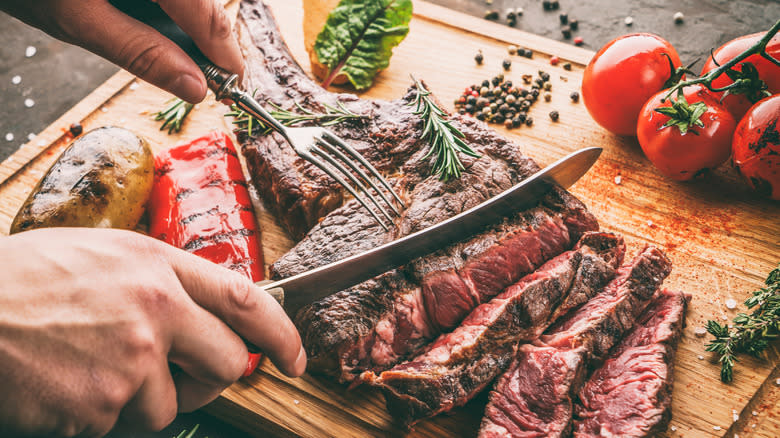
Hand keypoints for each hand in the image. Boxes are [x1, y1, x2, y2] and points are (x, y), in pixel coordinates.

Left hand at [0, 0, 243, 102]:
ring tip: (179, 60)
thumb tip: (194, 86)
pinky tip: (157, 30)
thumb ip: (142, 53)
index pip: (208, 15)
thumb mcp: (81, 21)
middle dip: (208, 42)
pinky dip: (171, 11)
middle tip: (206, 80)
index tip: (234, 85)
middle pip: (204, 3)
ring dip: (188, 27)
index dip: (226, 55)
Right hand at [0, 228, 304, 436]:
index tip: (294, 358)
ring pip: (168, 408)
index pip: (247, 302)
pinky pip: (117, 427)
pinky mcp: (98, 407)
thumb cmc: (22, 279)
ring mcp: (129, 363)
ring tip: (88, 370)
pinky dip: (95, 417)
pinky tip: (63, 386)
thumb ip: (159, 280)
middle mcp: (155, 313)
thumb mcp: (103, 254)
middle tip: (179, 375)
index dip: (280, 333)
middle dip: (210, 378)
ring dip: (138, 402)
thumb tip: (201, 313)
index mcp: (157, 268)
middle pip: (225, 365)